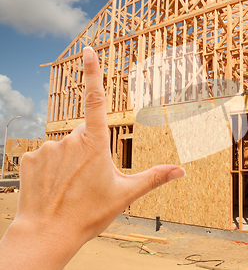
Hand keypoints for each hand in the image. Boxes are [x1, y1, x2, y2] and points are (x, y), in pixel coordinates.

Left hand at [0, 47, 184, 268]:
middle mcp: (69, 141)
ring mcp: (46, 149)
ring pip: (64, 146)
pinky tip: (53, 186)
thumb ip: (154, 177)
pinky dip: (51, 167)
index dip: (93, 73)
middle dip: (89, 150)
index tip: (88, 51)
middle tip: (90, 179)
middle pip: (84, 135)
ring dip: (69, 160)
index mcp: (94, 144)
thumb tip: (181, 171)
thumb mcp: (126, 194)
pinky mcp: (28, 159)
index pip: (96, 100)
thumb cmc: (88, 214)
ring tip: (70, 187)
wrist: (47, 234)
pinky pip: (44, 156)